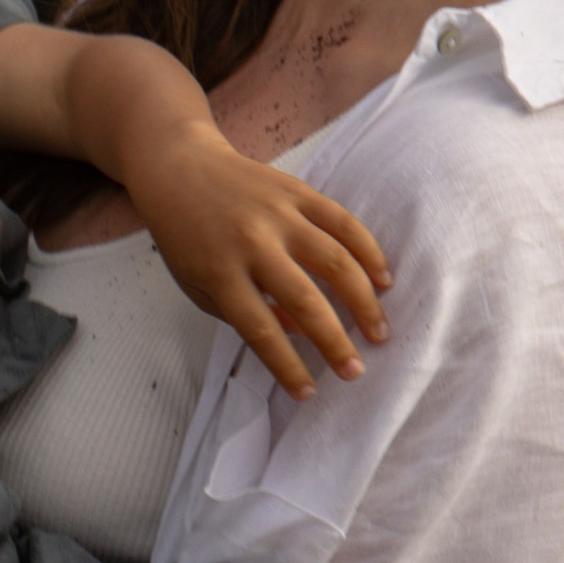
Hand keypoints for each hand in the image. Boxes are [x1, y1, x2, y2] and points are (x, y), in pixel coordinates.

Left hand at [128, 120, 390, 399]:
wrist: (179, 170)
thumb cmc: (186, 238)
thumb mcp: (197, 286)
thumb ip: (243, 313)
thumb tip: (299, 333)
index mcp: (220, 273)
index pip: (260, 330)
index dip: (287, 366)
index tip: (308, 393)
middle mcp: (252, 244)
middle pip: (304, 300)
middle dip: (335, 342)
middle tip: (356, 371)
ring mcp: (278, 215)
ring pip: (335, 261)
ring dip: (363, 301)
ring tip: (379, 332)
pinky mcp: (298, 192)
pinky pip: (343, 222)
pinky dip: (368, 251)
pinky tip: (383, 279)